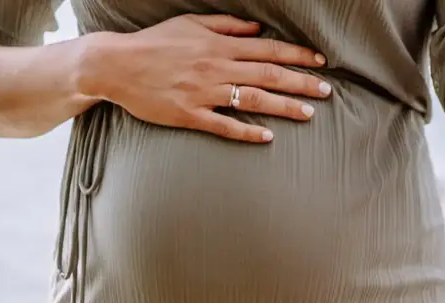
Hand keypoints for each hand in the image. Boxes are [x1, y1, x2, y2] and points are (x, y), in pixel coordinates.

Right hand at [79, 15, 330, 143]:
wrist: (117, 65)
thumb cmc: (155, 43)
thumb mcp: (191, 24)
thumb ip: (226, 26)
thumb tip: (257, 30)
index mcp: (219, 46)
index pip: (268, 50)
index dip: (297, 56)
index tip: (321, 62)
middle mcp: (217, 68)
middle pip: (268, 75)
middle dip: (301, 83)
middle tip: (327, 91)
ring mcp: (205, 93)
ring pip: (253, 100)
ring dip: (284, 106)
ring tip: (309, 114)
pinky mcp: (190, 115)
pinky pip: (225, 125)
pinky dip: (247, 131)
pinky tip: (268, 137)